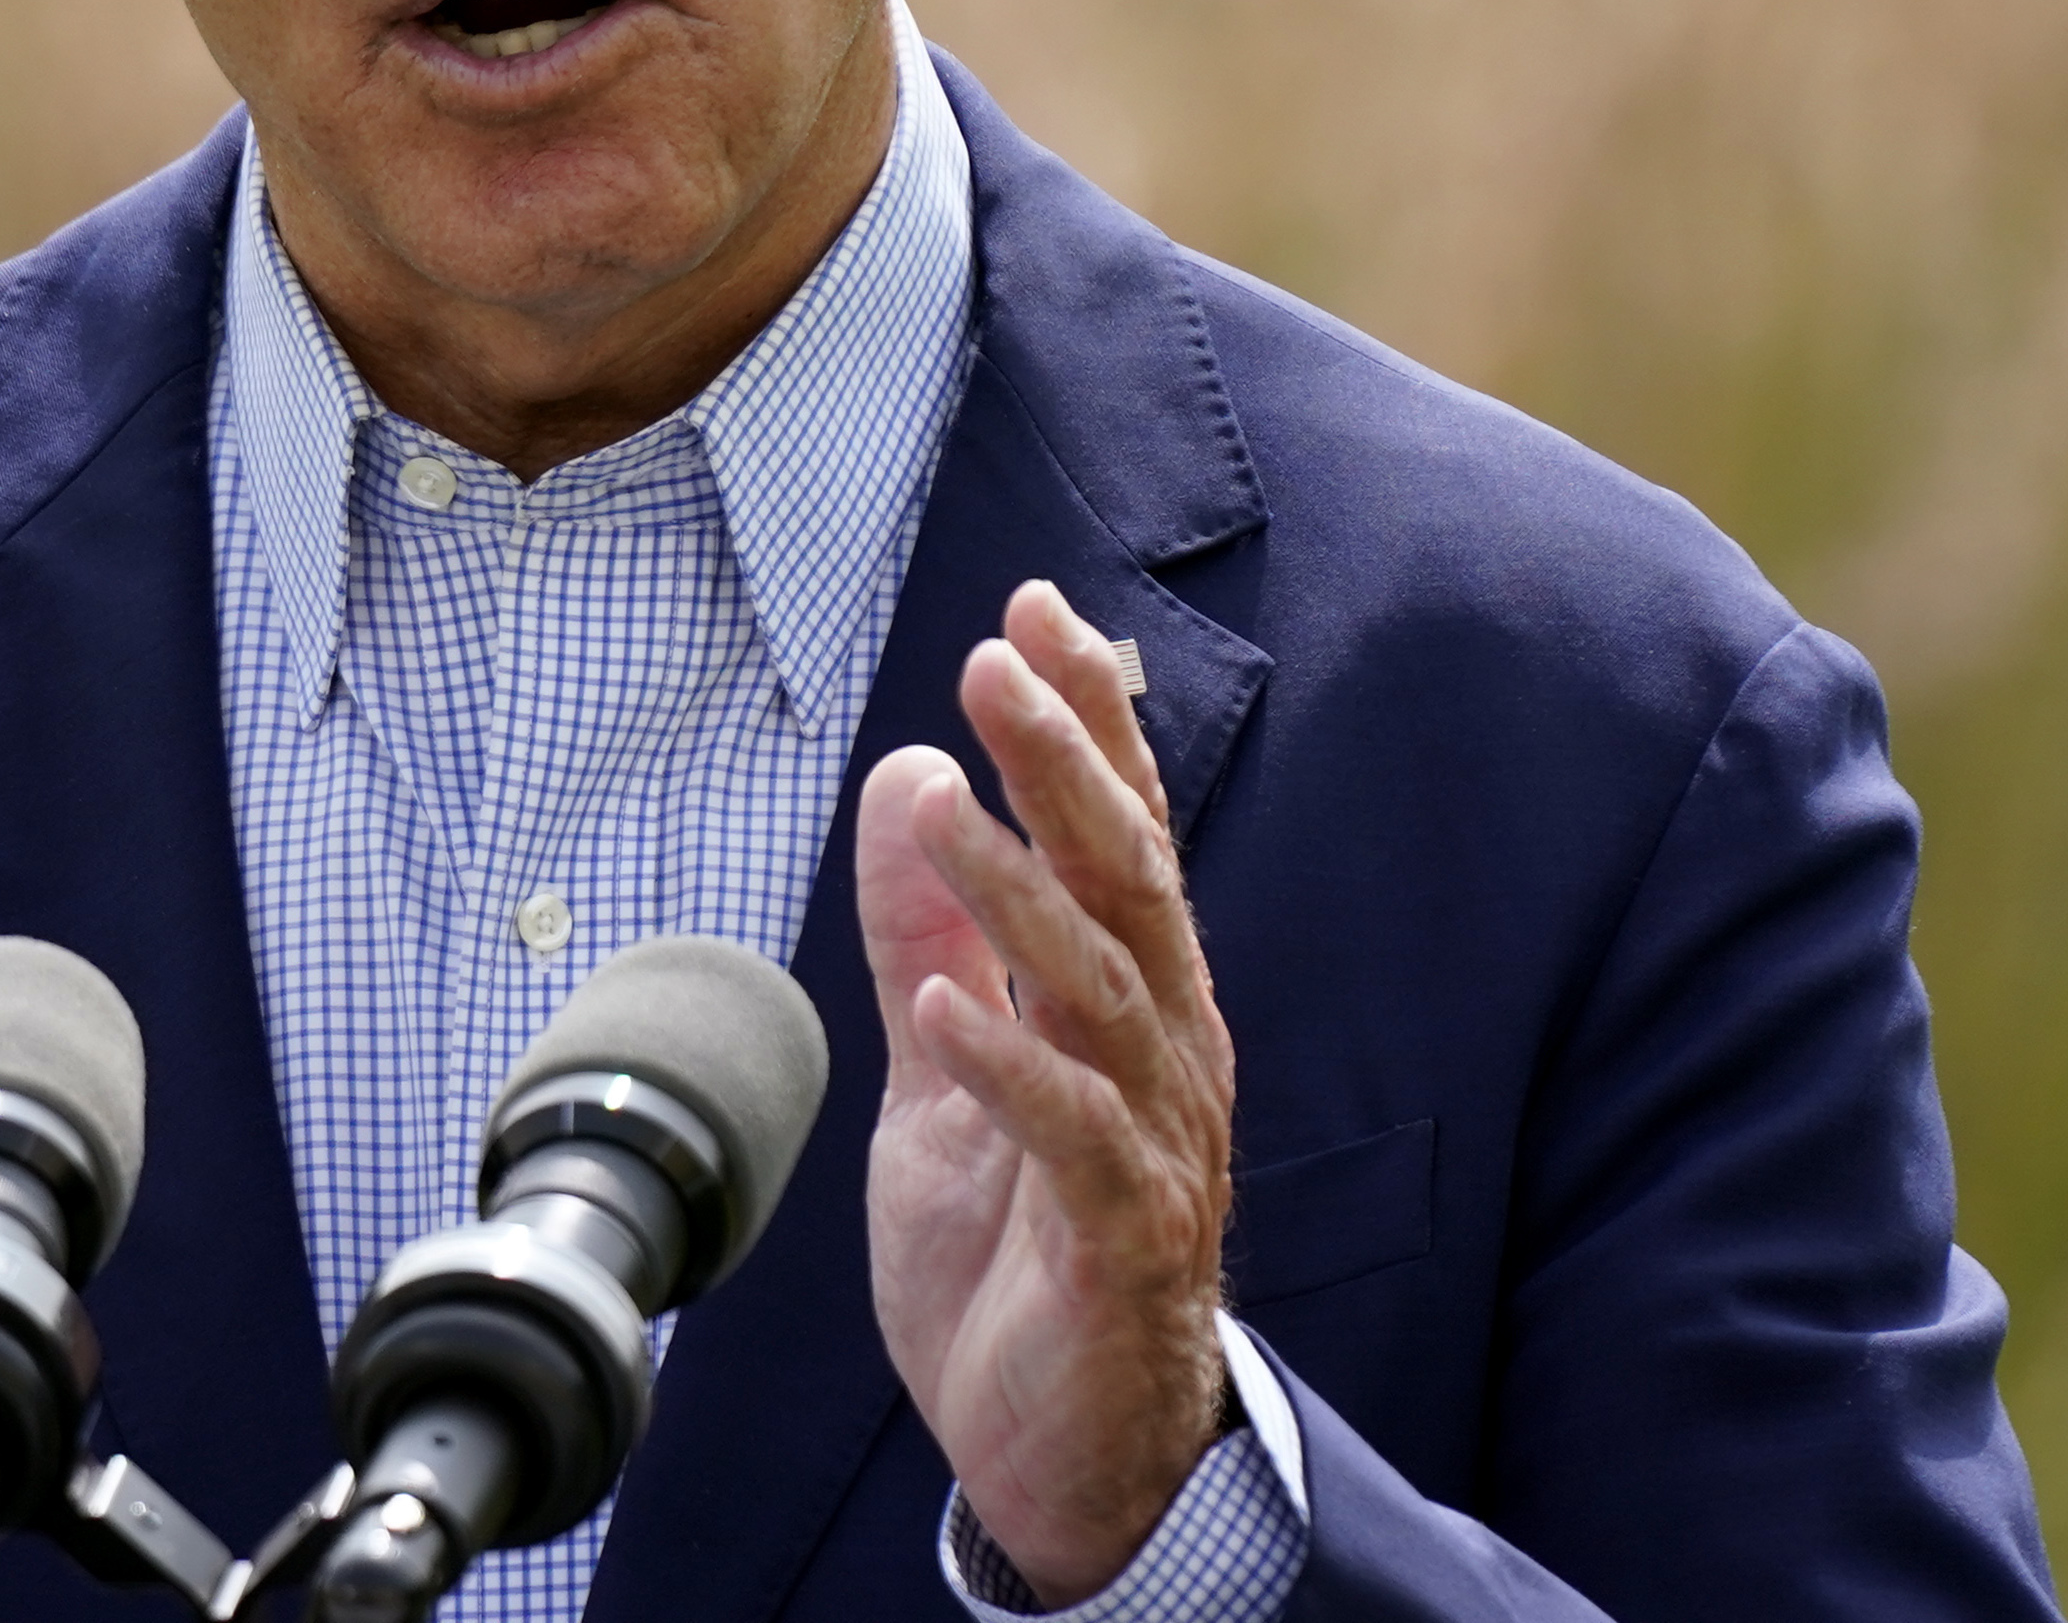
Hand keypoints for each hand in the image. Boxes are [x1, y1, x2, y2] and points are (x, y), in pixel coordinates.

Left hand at [859, 582, 1238, 1604]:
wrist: (1064, 1459)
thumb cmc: (1015, 1262)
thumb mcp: (943, 1074)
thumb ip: (927, 935)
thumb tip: (905, 779)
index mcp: (1131, 1004)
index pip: (1119, 833)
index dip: (1089, 720)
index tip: (1037, 609)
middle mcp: (1163, 1055)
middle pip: (1127, 882)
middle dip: (1067, 762)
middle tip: (1001, 657)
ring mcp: (1153, 1146)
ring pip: (1102, 992)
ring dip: (1021, 890)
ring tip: (944, 801)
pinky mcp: (1120, 1244)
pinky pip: (1073, 1139)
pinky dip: (1013, 1065)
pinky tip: (951, 999)